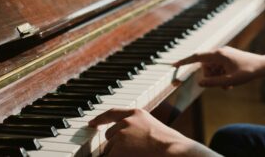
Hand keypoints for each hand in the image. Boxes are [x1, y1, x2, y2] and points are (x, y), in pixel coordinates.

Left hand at [89, 108, 218, 156]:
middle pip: (110, 135)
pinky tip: (133, 156)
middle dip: (116, 144)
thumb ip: (137, 127)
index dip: (100, 118)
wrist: (172, 150)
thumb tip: (119, 136)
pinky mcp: (117, 150)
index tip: (91, 123)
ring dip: (118, 154)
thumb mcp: (152, 127)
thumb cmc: (168, 143)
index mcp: (136, 113)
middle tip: (133, 150)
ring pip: (110, 149)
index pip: (112, 112)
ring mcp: (120, 135)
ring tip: (138, 153)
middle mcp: (126, 121)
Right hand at [173, 46, 264, 87]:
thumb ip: (213, 82)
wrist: (262, 66)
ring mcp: (224, 54)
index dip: (184, 61)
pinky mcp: (228, 57)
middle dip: (209, 77)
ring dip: (216, 78)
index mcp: (218, 54)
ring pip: (212, 68)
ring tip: (228, 85)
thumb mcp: (229, 81)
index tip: (173, 65)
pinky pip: (218, 67)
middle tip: (221, 85)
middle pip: (205, 66)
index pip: (197, 57)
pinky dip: (221, 75)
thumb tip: (199, 82)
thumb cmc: (247, 72)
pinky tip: (230, 82)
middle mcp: (220, 51)